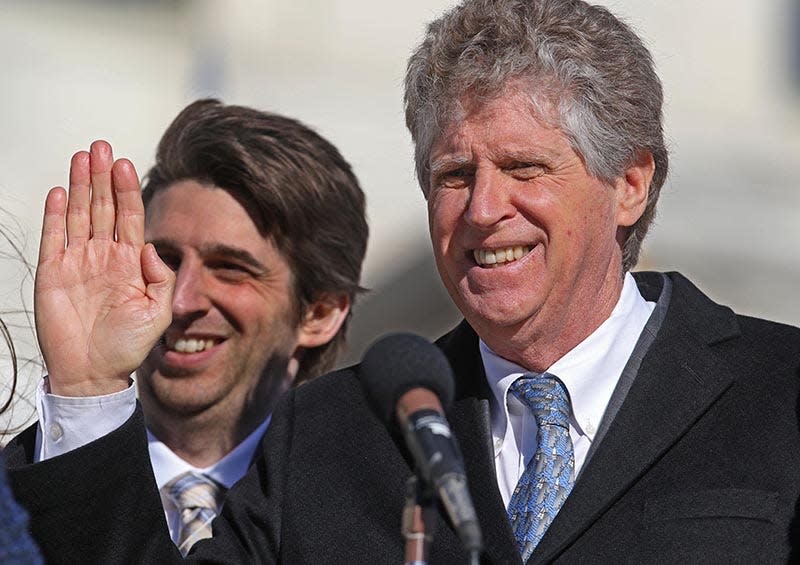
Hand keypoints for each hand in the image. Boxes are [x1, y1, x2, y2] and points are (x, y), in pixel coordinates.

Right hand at [34, 141, 173, 395]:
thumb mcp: (158, 313)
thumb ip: (160, 279)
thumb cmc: (128, 346)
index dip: (126, 190)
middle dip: (102, 177)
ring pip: (78, 214)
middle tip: (102, 146)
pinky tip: (58, 191)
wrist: (94, 373)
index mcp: (129, 262)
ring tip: (82, 157)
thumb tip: (149, 247)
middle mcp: (103, 256)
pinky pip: (53, 237)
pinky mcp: (53, 273)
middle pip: (102, 207)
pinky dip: (55, 214)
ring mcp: (77, 262)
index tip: (124, 164)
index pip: (129, 217)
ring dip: (79, 185)